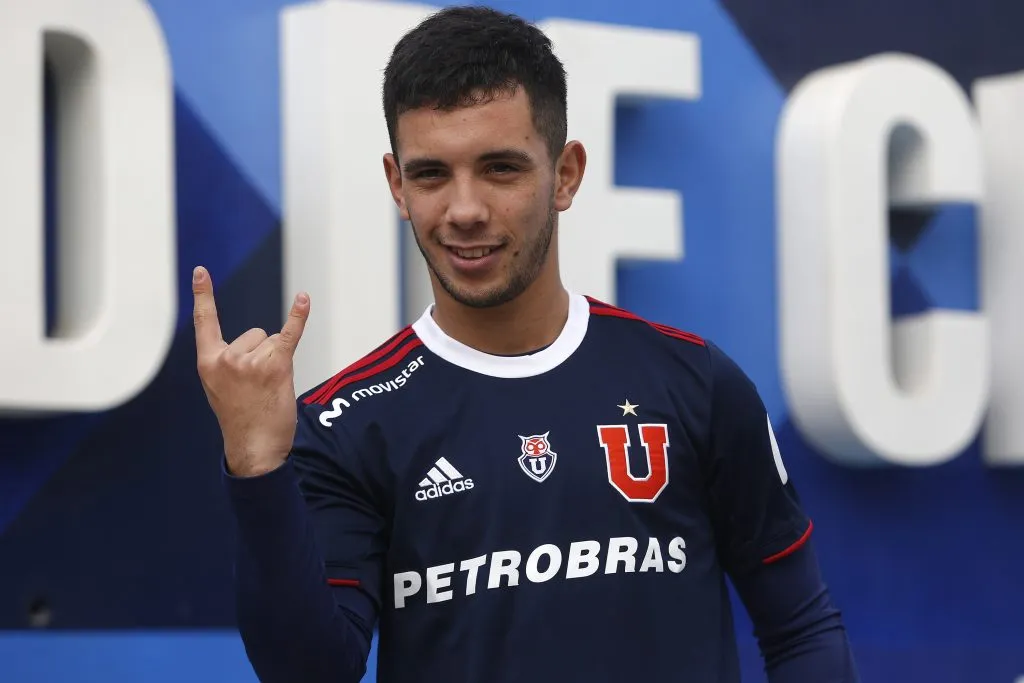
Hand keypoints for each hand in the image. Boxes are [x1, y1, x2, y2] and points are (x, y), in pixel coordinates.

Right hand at [192, 265, 309, 476]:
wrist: (255, 447)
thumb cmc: (241, 418)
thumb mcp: (220, 388)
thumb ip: (227, 363)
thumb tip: (259, 341)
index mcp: (208, 362)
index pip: (204, 322)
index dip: (203, 295)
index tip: (200, 271)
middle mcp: (226, 358)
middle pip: (255, 333)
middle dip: (261, 354)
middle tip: (258, 387)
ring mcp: (250, 362)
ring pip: (272, 341)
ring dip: (276, 361)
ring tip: (269, 388)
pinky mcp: (275, 366)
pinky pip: (289, 333)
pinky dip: (298, 316)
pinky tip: (303, 299)